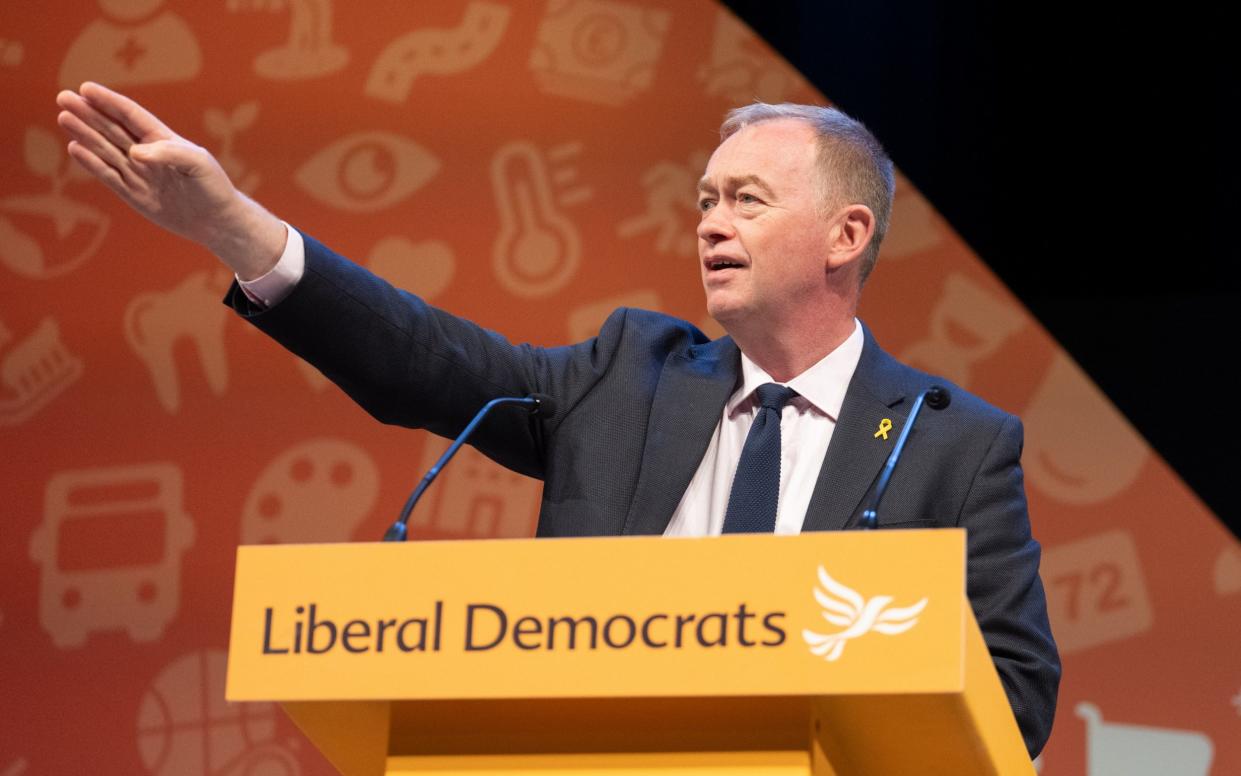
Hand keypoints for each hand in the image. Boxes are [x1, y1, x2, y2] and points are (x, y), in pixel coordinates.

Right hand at [56, 82, 284, 278]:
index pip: (131, 116)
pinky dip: (92, 163)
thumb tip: (135, 153)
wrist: (216, 221)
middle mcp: (146, 153)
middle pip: (111, 128)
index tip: (86, 88)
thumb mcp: (198, 164)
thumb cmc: (212, 186)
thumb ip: (169, 154)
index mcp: (162, 139)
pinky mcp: (132, 194)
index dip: (109, 102)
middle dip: (88, 113)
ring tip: (64, 117)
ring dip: (85, 134)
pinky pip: (108, 175)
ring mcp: (137, 173)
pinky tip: (75, 148)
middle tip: (63, 97)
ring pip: (105, 149)